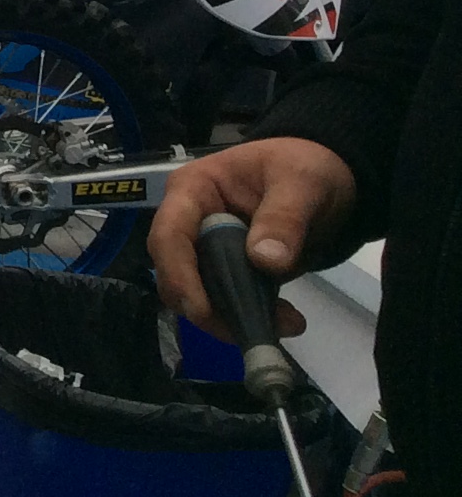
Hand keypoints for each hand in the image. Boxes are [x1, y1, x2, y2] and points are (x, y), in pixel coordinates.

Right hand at [149, 139, 358, 339]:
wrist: (327, 175)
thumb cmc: (304, 167)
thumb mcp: (301, 183)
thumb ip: (284, 218)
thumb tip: (265, 262)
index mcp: (192, 191)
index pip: (168, 235)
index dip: (179, 275)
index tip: (202, 312)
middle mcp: (189, 222)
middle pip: (176, 273)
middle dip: (208, 308)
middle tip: (252, 329)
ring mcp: (206, 248)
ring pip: (198, 294)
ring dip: (235, 316)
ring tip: (288, 322)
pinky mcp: (228, 270)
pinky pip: (226, 301)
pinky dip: (251, 316)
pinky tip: (288, 319)